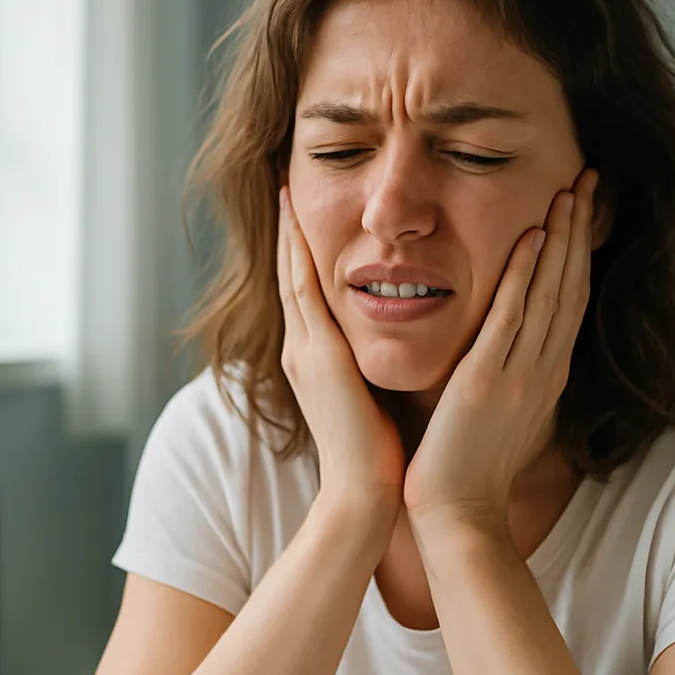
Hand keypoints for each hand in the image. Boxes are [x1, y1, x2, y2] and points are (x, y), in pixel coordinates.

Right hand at [277, 187, 405, 519]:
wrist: (365, 493)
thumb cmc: (378, 453)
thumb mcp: (370, 394)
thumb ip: (369, 364)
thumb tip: (394, 340)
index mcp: (317, 358)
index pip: (306, 290)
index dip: (301, 249)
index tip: (302, 211)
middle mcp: (303, 349)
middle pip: (290, 274)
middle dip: (286, 229)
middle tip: (281, 182)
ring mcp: (304, 351)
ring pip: (291, 275)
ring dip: (288, 230)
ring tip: (282, 187)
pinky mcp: (316, 357)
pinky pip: (302, 291)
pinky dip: (298, 254)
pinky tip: (297, 221)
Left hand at [402, 169, 596, 534]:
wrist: (457, 514)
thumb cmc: (470, 467)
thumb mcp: (503, 413)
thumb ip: (510, 374)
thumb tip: (514, 348)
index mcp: (545, 375)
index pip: (569, 299)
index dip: (580, 251)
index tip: (583, 207)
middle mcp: (543, 370)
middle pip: (569, 286)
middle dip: (580, 230)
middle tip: (587, 178)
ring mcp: (519, 375)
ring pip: (548, 294)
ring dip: (561, 240)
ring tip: (568, 192)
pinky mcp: (486, 382)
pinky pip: (510, 319)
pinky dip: (524, 277)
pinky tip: (532, 239)